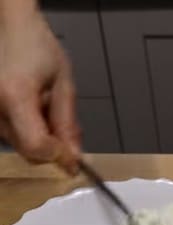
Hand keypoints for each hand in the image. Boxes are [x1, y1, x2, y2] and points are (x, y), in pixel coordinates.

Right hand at [0, 4, 80, 173]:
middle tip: (62, 120)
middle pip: (28, 151)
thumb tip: (73, 158)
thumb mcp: (63, 83)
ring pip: (19, 144)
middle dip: (51, 145)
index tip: (74, 155)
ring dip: (39, 134)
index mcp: (15, 95)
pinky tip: (29, 105)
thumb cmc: (35, 46)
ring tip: (43, 104)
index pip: (36, 146)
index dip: (59, 155)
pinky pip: (9, 134)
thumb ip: (68, 122)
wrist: (7, 26)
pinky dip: (25, 127)